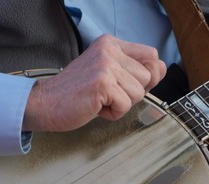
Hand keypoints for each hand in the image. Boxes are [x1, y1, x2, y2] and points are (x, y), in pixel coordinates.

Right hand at [22, 34, 166, 130]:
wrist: (46, 103)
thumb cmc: (76, 92)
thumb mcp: (108, 73)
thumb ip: (135, 70)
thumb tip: (162, 68)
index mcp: (111, 44)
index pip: (151, 55)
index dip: (148, 75)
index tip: (127, 84)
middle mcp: (109, 50)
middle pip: (148, 76)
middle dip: (133, 92)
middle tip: (109, 94)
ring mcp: (105, 65)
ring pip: (139, 92)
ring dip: (122, 103)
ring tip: (101, 100)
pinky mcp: (102, 83)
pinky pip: (126, 105)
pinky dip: (113, 113)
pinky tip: (96, 107)